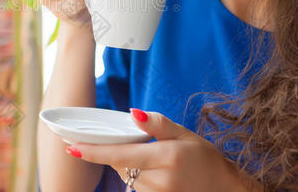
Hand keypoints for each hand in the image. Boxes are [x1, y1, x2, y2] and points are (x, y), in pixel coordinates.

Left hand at [64, 109, 261, 191]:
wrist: (225, 187)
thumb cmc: (205, 157)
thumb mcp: (184, 133)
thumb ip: (158, 123)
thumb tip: (132, 112)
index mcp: (165, 158)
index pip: (120, 154)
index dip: (93, 152)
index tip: (72, 148)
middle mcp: (159, 180)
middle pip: (120, 165)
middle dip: (117, 152)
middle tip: (135, 143)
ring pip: (127, 177)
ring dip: (129, 166)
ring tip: (154, 159)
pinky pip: (136, 188)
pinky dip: (138, 177)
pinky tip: (155, 172)